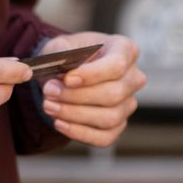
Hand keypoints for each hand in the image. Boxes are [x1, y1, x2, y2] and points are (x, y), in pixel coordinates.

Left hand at [36, 32, 145, 146]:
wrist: (66, 73)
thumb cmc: (68, 56)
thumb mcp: (59, 45)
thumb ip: (59, 54)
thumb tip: (62, 73)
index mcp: (124, 50)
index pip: (117, 65)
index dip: (92, 75)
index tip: (67, 79)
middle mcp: (133, 78)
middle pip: (113, 94)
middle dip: (77, 96)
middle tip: (50, 92)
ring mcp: (128, 103)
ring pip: (110, 117)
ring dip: (75, 115)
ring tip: (49, 106)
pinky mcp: (118, 125)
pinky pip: (105, 137)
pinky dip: (80, 133)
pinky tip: (59, 123)